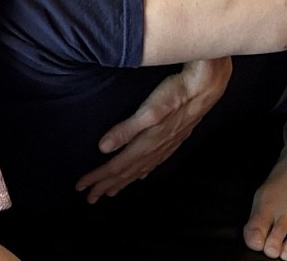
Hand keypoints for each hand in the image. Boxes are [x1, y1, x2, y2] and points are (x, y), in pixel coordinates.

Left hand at [76, 56, 231, 200]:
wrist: (204, 88)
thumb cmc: (174, 95)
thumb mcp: (149, 111)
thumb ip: (126, 130)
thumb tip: (103, 148)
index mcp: (146, 144)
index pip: (116, 166)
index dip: (98, 177)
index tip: (81, 186)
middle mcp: (155, 150)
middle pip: (125, 173)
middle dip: (105, 186)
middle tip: (89, 198)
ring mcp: (164, 146)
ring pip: (138, 170)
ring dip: (122, 182)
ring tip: (109, 192)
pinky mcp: (171, 140)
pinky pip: (151, 164)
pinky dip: (140, 173)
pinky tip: (138, 176)